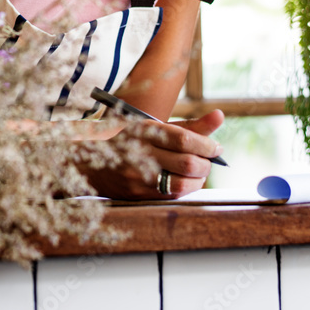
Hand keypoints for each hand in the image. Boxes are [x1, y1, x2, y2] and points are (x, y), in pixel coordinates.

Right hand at [83, 109, 224, 199]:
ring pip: (183, 183)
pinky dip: (185, 188)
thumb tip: (220, 116)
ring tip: (198, 172)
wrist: (88, 161)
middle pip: (187, 162)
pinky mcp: (137, 194)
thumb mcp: (154, 127)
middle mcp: (139, 152)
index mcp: (143, 130)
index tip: (216, 147)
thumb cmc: (130, 140)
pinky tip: (183, 180)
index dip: (206, 144)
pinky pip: (172, 195)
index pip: (183, 138)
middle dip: (205, 163)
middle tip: (208, 160)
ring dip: (198, 179)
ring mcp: (137, 176)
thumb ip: (188, 125)